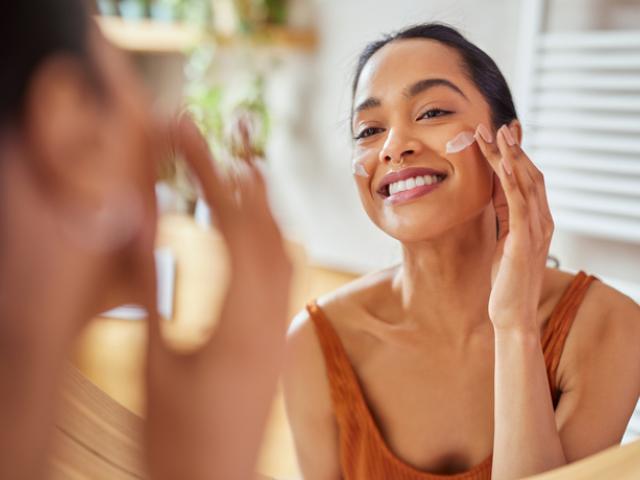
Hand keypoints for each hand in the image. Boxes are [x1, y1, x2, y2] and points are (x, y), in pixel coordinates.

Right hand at [145, 114, 292, 479]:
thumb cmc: (179, 437)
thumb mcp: (155, 362)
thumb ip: (152, 290)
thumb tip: (141, 223)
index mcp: (239, 321)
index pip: (230, 223)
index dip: (208, 170)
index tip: (187, 131)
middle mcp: (272, 318)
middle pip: (268, 226)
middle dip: (246, 171)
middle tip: (231, 125)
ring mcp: (279, 329)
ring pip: (283, 249)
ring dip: (265, 202)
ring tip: (247, 162)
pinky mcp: (276, 341)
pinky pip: (285, 275)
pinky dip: (271, 238)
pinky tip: (259, 228)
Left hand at [474, 123, 553, 332]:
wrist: (511, 313)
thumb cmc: (505, 280)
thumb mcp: (503, 239)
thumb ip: (504, 215)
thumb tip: (495, 190)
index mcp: (537, 220)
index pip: (528, 180)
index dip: (515, 156)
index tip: (501, 135)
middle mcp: (542, 220)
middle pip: (529, 174)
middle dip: (512, 149)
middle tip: (495, 126)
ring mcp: (536, 229)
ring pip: (525, 183)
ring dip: (509, 157)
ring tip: (495, 134)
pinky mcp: (524, 240)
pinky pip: (519, 204)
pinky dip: (511, 181)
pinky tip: (502, 164)